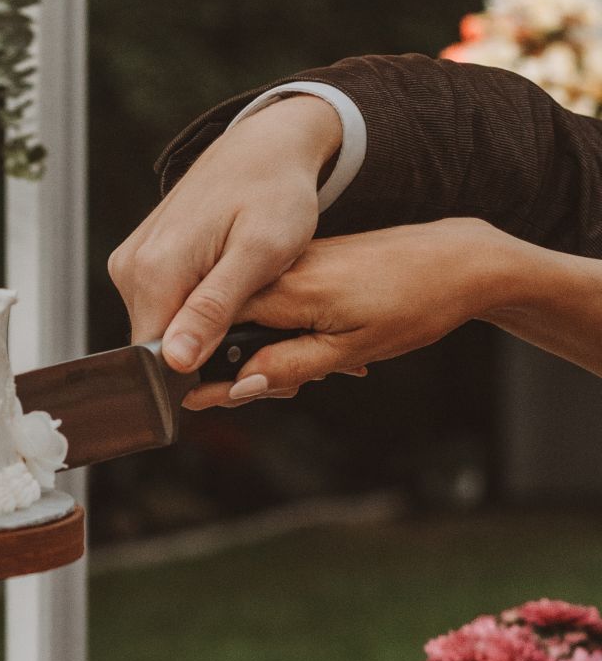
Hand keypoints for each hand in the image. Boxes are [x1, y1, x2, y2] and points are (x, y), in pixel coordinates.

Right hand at [108, 95, 339, 397]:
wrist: (264, 145)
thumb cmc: (275, 192)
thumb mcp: (260, 253)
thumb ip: (213, 309)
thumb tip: (175, 360)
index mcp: (154, 271)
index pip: (155, 361)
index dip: (197, 374)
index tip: (242, 362)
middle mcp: (130, 269)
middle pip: (156, 347)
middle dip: (202, 354)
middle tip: (255, 332)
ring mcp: (130, 265)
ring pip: (160, 330)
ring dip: (199, 334)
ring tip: (243, 304)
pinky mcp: (137, 263)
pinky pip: (160, 308)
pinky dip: (192, 312)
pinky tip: (224, 291)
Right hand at [191, 218, 512, 407]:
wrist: (459, 259)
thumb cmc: (414, 303)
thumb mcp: (350, 348)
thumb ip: (288, 366)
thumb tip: (237, 388)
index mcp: (287, 289)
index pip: (215, 330)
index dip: (205, 370)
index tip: (201, 401)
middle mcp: (283, 269)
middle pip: (231, 327)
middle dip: (247, 368)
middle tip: (289, 390)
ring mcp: (296, 262)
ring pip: (256, 319)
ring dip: (275, 353)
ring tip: (321, 371)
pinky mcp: (310, 262)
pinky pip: (280, 304)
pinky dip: (293, 333)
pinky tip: (328, 350)